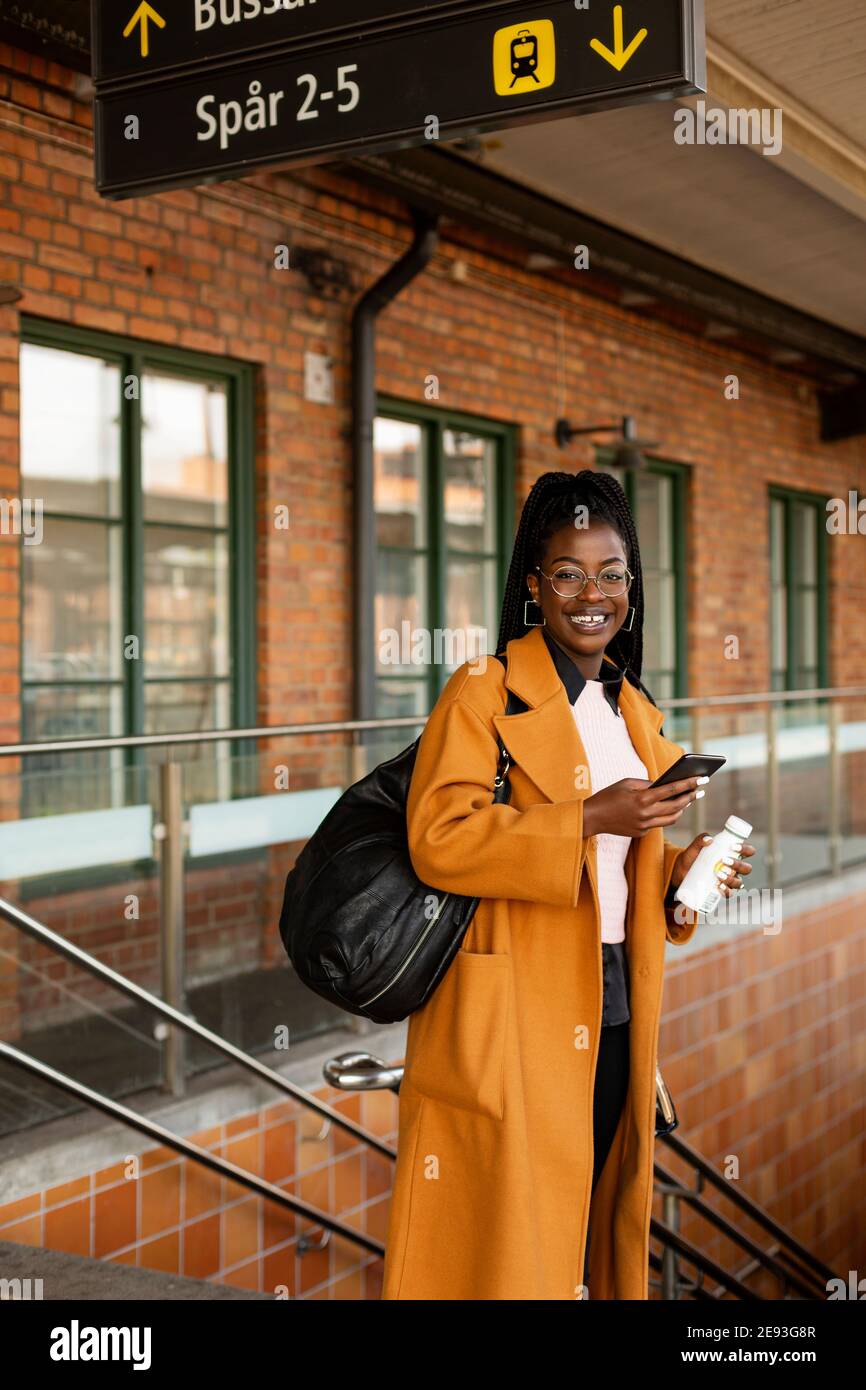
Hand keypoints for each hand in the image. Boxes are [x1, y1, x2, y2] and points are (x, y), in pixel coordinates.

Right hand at [582, 776, 704, 839]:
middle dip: (690, 797)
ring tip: (686, 800)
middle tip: (699, 791)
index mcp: (642, 798)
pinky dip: (664, 815)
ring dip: (681, 809)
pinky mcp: (641, 833)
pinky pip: (658, 824)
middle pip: (676, 806)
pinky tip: (667, 808)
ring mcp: (644, 825)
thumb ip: (647, 784)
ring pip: (672, 818)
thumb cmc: (608, 795)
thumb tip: (664, 785)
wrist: (592, 817)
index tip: (703, 779)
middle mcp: (646, 813)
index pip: (672, 790)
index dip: (689, 783)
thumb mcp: (627, 783)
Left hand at [669, 836, 756, 894]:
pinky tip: (719, 886)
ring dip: (731, 879)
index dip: (746, 849)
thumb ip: (700, 840)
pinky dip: (726, 890)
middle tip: (724, 860)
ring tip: (718, 874)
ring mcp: (729, 880)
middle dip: (738, 865)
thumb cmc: (691, 857)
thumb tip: (709, 839)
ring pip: (739, 882)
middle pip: (747, 868)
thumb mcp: (694, 847)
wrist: (680, 871)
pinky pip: (729, 893)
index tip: (733, 847)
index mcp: (732, 855)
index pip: (748, 851)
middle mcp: (734, 868)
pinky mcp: (720, 890)